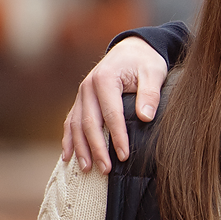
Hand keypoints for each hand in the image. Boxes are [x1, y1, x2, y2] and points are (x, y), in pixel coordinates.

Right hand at [62, 36, 167, 170]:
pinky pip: (70, 122)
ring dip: (80, 148)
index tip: (125, 155)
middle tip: (106, 170)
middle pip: (90, 123)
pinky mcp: (81, 100)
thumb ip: (150, 94)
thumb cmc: (144, 62)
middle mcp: (88, 87)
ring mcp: (81, 94)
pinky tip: (67, 157)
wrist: (131, 49)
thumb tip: (146, 117)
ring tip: (87, 169)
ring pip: (76, 125)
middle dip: (97, 148)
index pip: (111, 114)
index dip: (117, 136)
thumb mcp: (153, 73)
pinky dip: (68, 139)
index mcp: (105, 79)